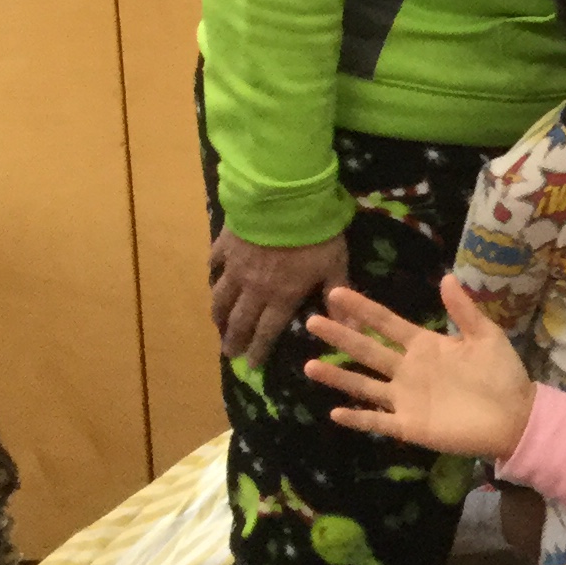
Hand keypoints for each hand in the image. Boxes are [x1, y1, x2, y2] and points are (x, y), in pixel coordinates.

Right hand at [211, 227, 349, 370]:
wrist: (283, 198)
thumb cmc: (315, 233)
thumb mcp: (335, 264)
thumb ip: (339, 295)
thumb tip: (352, 329)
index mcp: (281, 296)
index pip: (267, 331)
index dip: (258, 350)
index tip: (250, 366)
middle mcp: (254, 288)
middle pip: (240, 320)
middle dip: (233, 339)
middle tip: (228, 353)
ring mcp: (236, 266)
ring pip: (222, 296)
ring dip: (219, 314)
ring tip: (217, 324)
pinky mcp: (226, 244)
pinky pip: (215, 263)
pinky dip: (213, 273)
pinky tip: (213, 278)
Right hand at [304, 275, 534, 460]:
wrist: (515, 416)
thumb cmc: (502, 374)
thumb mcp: (486, 336)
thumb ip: (464, 310)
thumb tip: (446, 277)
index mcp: (424, 345)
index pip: (386, 323)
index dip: (363, 308)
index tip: (337, 292)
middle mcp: (408, 369)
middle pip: (367, 349)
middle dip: (340, 336)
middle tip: (312, 321)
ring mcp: (405, 398)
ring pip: (363, 384)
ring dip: (337, 377)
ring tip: (309, 365)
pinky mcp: (409, 425)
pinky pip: (377, 420)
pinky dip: (357, 417)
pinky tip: (335, 412)